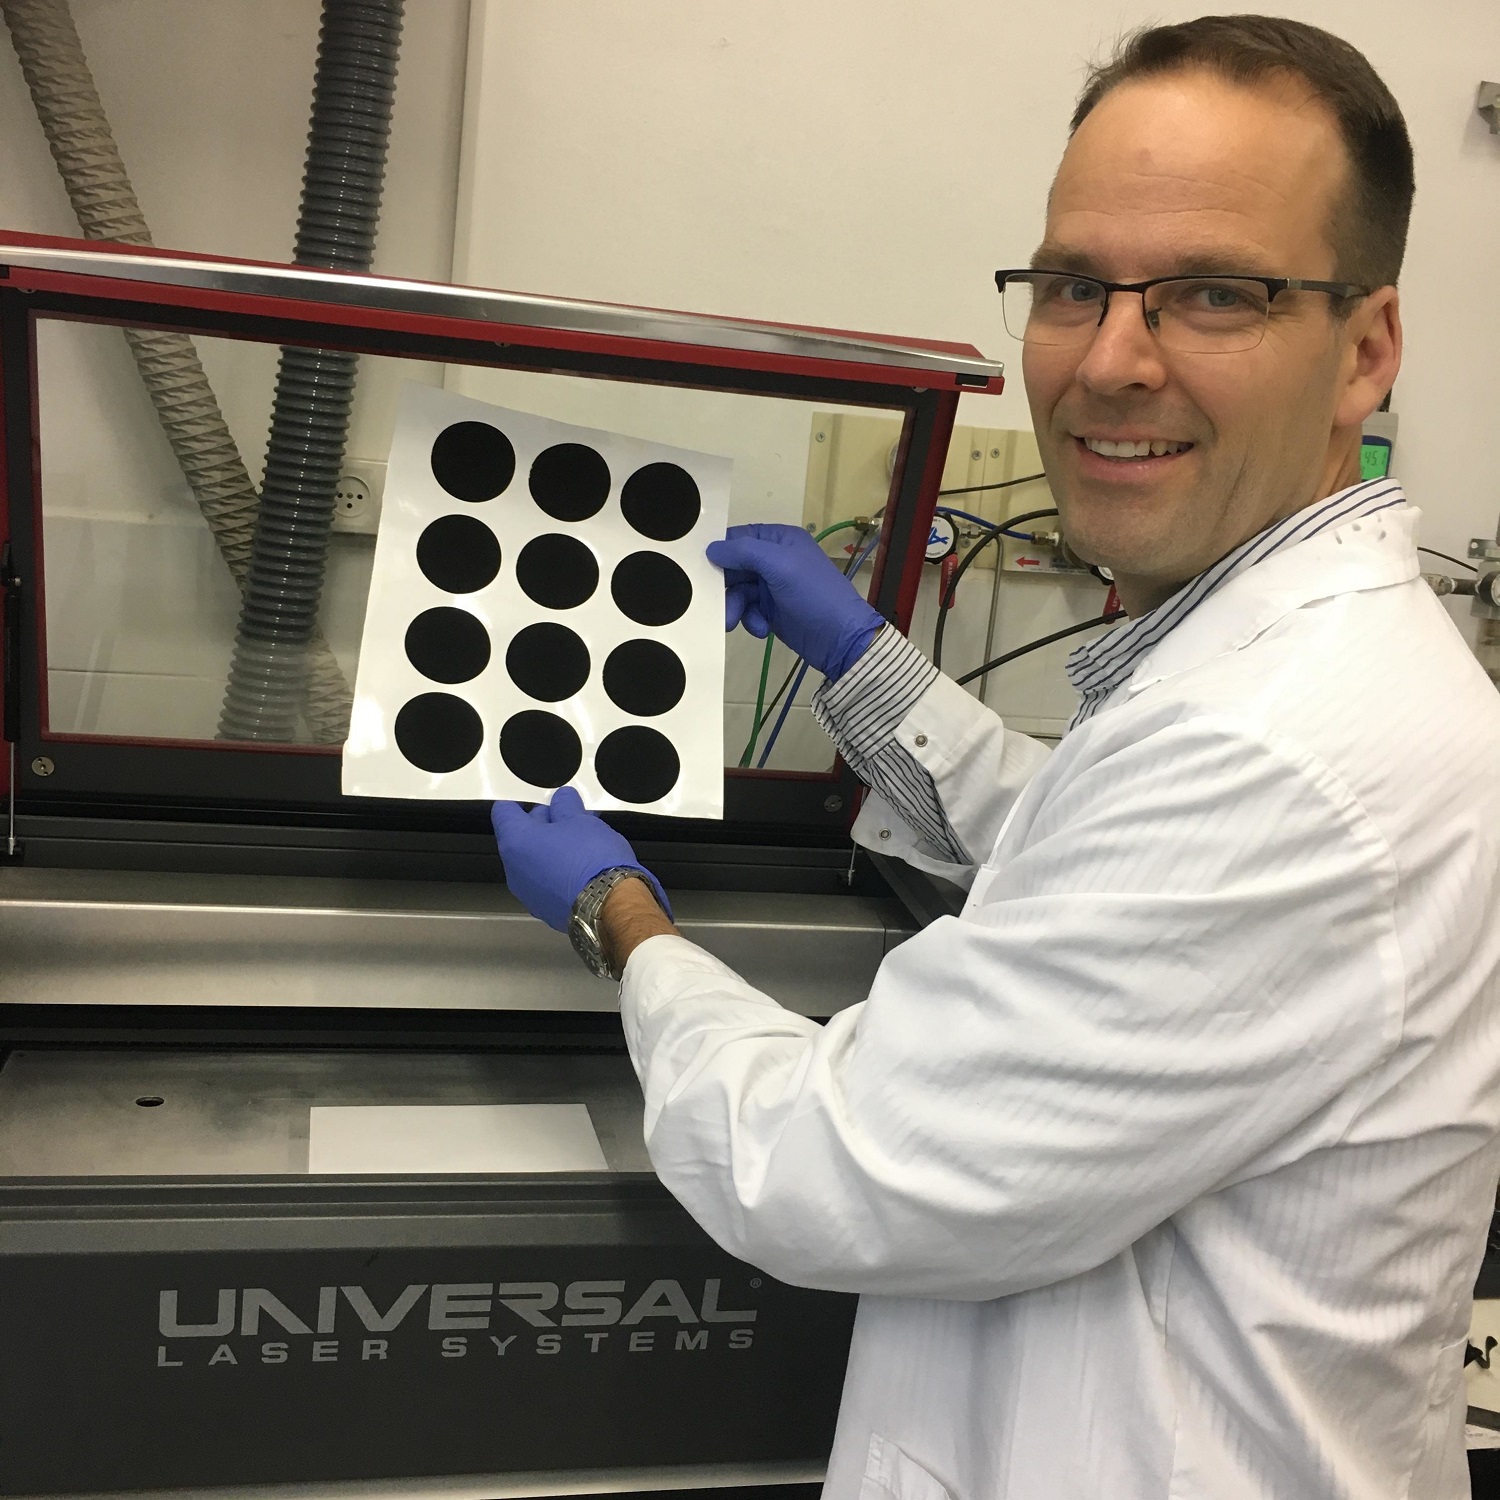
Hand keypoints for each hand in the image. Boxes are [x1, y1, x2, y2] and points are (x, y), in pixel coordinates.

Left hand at [491, 787, 669, 932]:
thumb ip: (565, 805)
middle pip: (520, 838)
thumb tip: (562, 800)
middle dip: (543, 825)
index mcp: (516, 842)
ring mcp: (528, 894)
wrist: (609, 906)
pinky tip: (583, 867)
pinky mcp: (545, 910)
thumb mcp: (580, 820)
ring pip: (535, 862)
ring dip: (553, 849)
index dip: (521, 802)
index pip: (503, 812)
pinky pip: (546, 883)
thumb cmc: (591, 860)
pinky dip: (558, 872)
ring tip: (583, 842)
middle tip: (571, 818)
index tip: (539, 800)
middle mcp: (514, 870)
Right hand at [706, 523, 883, 680]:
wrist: (840, 639)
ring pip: (738, 592)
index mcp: (779, 540)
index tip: (699, 568)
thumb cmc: (813, 594)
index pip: (739, 537)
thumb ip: (744, 552)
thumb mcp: (780, 566)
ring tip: (735, 623)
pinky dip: (751, 620)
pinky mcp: (771, 610)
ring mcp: (772, 586)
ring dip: (734, 608)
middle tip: (714, 604)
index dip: (720, 551)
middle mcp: (774, 559)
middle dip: (725, 587)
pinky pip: (748, 611)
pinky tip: (763, 629)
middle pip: (734, 567)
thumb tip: (711, 548)